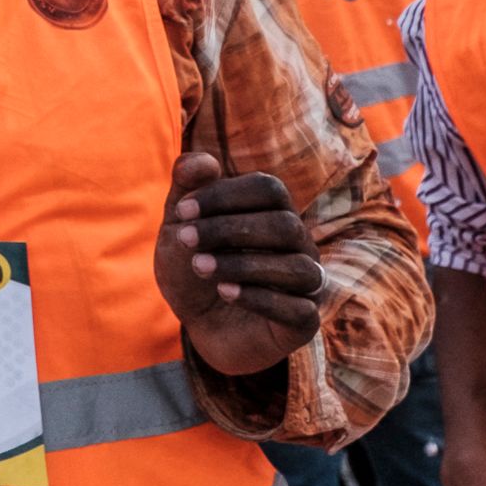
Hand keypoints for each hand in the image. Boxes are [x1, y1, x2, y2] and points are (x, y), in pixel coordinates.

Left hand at [153, 152, 326, 376]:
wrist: (199, 324)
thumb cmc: (193, 267)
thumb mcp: (179, 227)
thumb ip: (185, 189)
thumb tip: (204, 162)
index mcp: (273, 213)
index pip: (269, 188)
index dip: (225, 195)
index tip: (181, 211)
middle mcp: (299, 245)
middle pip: (284, 225)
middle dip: (229, 229)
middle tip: (186, 240)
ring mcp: (307, 284)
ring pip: (297, 267)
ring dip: (243, 263)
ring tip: (200, 267)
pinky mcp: (304, 322)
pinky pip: (298, 308)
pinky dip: (260, 298)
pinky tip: (224, 292)